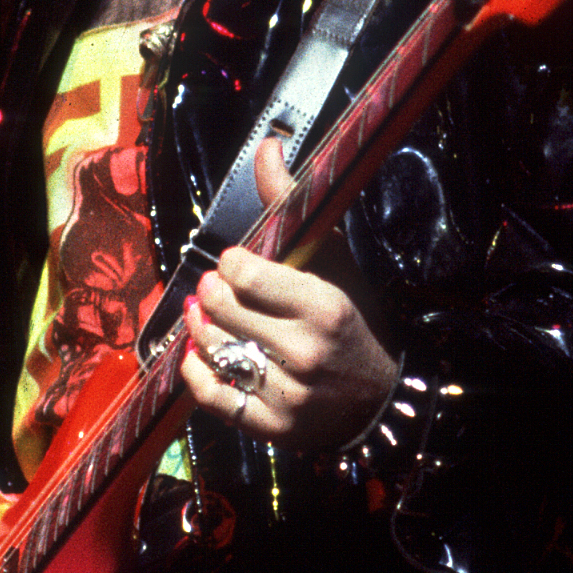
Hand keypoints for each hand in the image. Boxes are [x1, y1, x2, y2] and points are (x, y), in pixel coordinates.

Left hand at [175, 136, 398, 450]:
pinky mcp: (271, 426)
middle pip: (219, 307)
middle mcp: (304, 351)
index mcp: (323, 306)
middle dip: (211, 291)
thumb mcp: (333, 260)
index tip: (239, 264)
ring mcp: (287, 393)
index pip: (242, 272)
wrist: (377, 400)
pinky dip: (195, 371)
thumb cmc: (350, 321)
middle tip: (219, 289)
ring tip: (210, 317)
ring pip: (210, 347)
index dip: (231, 262)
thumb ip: (292, 204)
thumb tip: (267, 146)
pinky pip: (210, 394)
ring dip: (200, 327)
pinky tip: (200, 355)